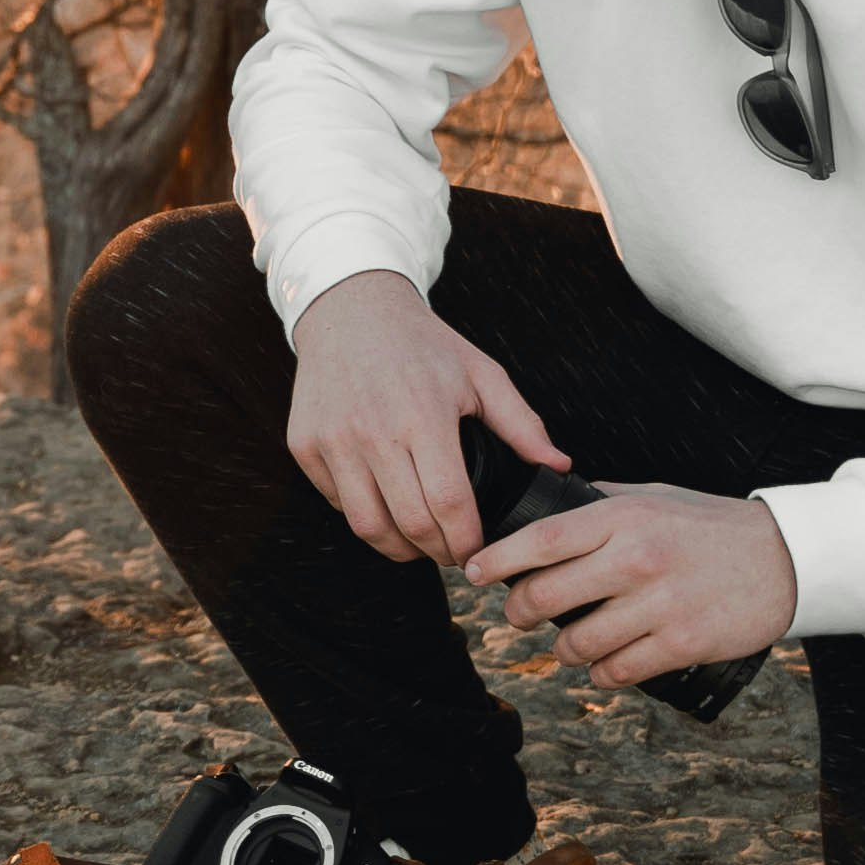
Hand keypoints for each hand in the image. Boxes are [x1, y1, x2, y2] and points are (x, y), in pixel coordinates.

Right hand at [285, 269, 567, 565]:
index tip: (478, 551)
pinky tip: (387, 507)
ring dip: (400, 548)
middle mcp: (373, 432)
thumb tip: (559, 466)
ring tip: (420, 544)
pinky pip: (337, 503)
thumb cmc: (422, 344)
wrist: (349, 310)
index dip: (466, 540)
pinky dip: (365, 516)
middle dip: (439, 552)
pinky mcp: (305, 445)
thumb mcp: (480, 373)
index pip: (449, 503)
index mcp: (423, 415)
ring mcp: (334, 440)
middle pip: (410, 524)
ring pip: (367, 526)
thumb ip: (521, 423)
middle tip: (454, 553)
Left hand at [469, 482, 798, 689]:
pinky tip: (605, 665)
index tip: (472, 570)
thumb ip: (601, 502)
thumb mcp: (655, 497)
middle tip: (518, 616)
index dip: (496, 559)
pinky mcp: (682, 642)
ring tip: (570, 644)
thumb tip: (546, 504)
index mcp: (623, 518)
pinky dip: (603, 673)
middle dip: (520, 612)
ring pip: (578, 644)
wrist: (785, 558)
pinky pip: (618, 671)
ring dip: (565, 651)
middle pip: (546, 596)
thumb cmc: (712, 526)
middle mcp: (637, 559)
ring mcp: (660, 604)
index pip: (541, 540)